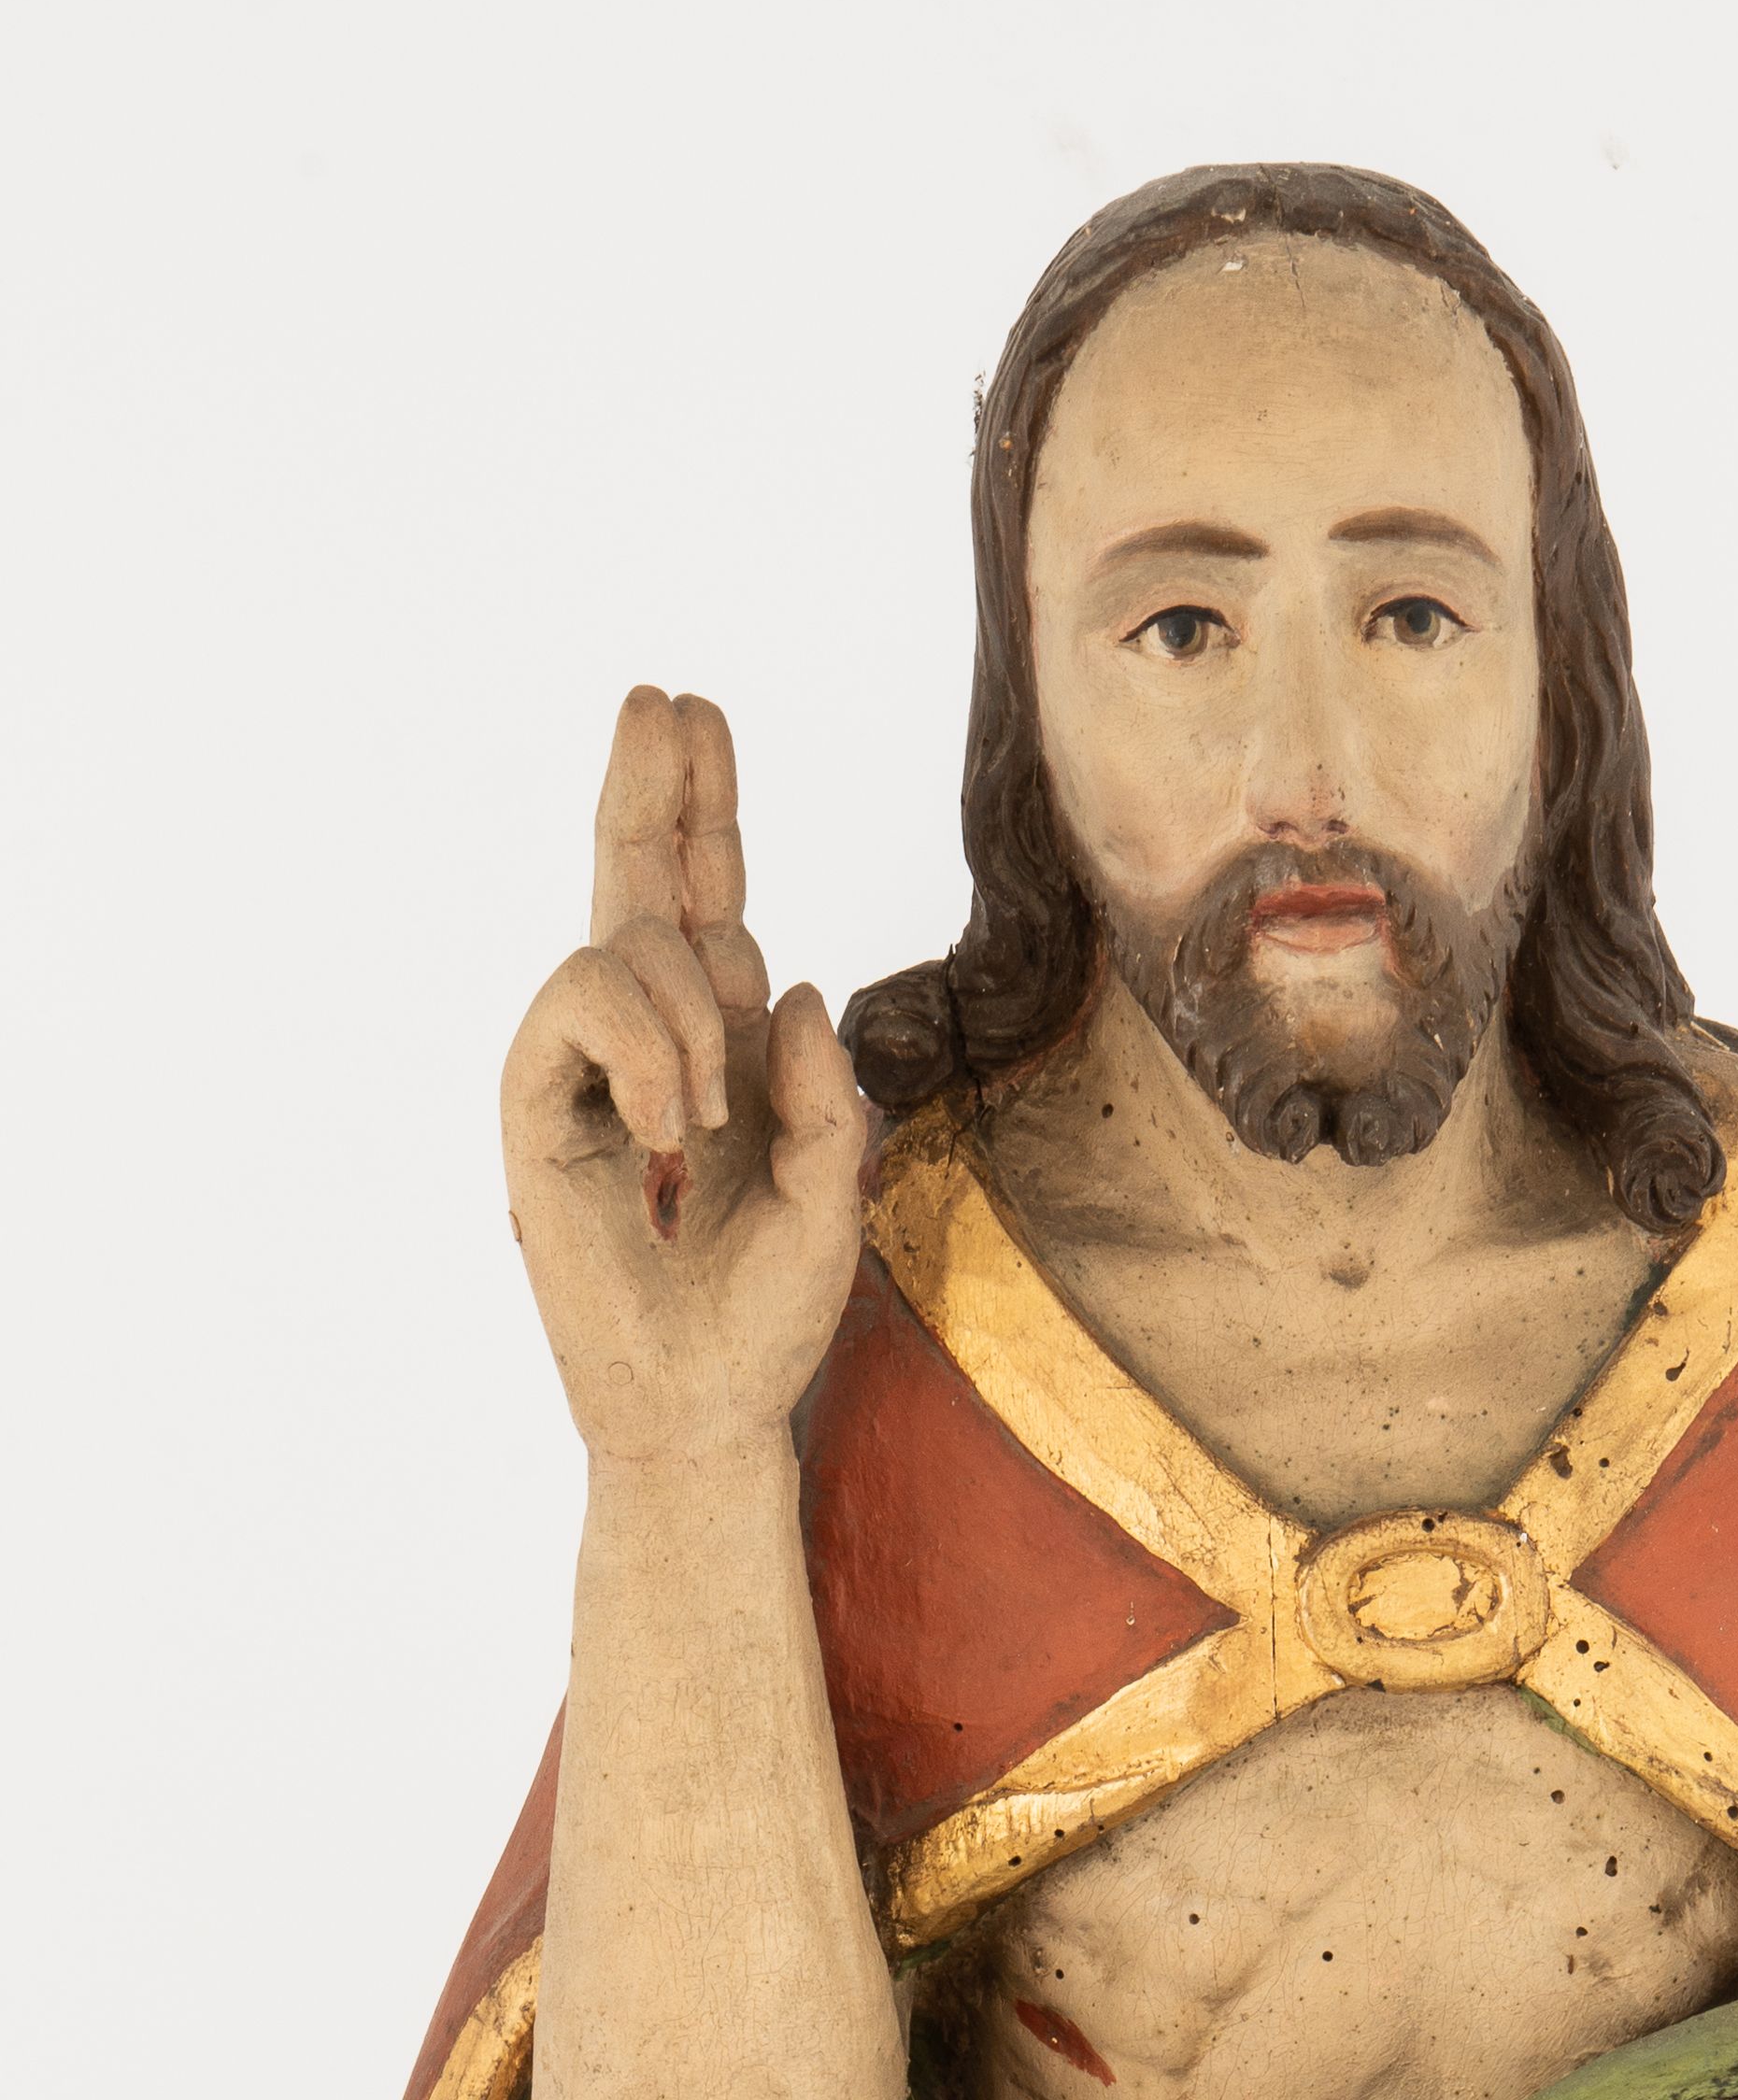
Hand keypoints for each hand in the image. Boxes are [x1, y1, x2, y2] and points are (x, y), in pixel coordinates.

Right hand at [502, 689, 865, 1467]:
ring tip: (701, 1124)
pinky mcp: (537, 1103)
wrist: (705, 1403)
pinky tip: (668, 1122)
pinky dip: (639, 1048)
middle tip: (663, 695)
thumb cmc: (767, 1313)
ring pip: (624, 943)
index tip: (694, 712)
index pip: (707, 899)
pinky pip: (580, 999)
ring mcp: (585, 1066)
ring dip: (682, 1014)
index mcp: (720, 1045)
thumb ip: (826, 1090)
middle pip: (641, 874)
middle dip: (653, 781)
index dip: (701, 805)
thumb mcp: (836, 1191)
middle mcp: (649, 1039)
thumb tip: (784, 982)